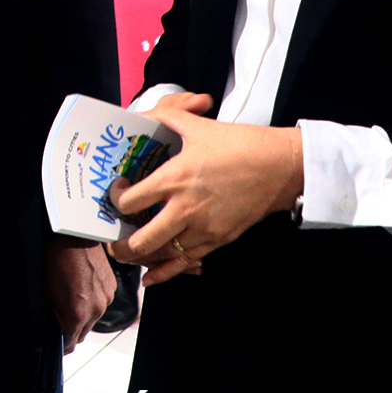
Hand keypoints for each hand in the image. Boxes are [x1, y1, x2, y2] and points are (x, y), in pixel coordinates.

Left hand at [44, 239, 115, 353]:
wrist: (73, 235)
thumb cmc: (56, 258)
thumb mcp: (43, 291)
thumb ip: (41, 316)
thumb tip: (37, 328)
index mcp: (78, 314)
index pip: (70, 343)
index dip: (60, 345)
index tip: (55, 342)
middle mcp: (96, 310)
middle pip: (82, 332)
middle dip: (70, 328)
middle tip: (58, 315)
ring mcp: (107, 298)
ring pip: (93, 317)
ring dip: (82, 313)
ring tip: (69, 295)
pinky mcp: (112, 287)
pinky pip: (101, 302)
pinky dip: (91, 299)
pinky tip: (80, 285)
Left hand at [109, 93, 303, 286]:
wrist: (280, 167)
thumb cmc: (239, 144)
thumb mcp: (197, 126)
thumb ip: (166, 117)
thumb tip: (143, 115)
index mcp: (173, 179)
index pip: (129, 201)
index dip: (115, 200)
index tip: (117, 193)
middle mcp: (184, 209)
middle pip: (140, 241)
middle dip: (119, 245)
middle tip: (110, 239)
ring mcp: (202, 229)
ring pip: (162, 255)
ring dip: (141, 257)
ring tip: (128, 252)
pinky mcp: (218, 240)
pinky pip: (186, 262)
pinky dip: (166, 271)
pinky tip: (150, 278)